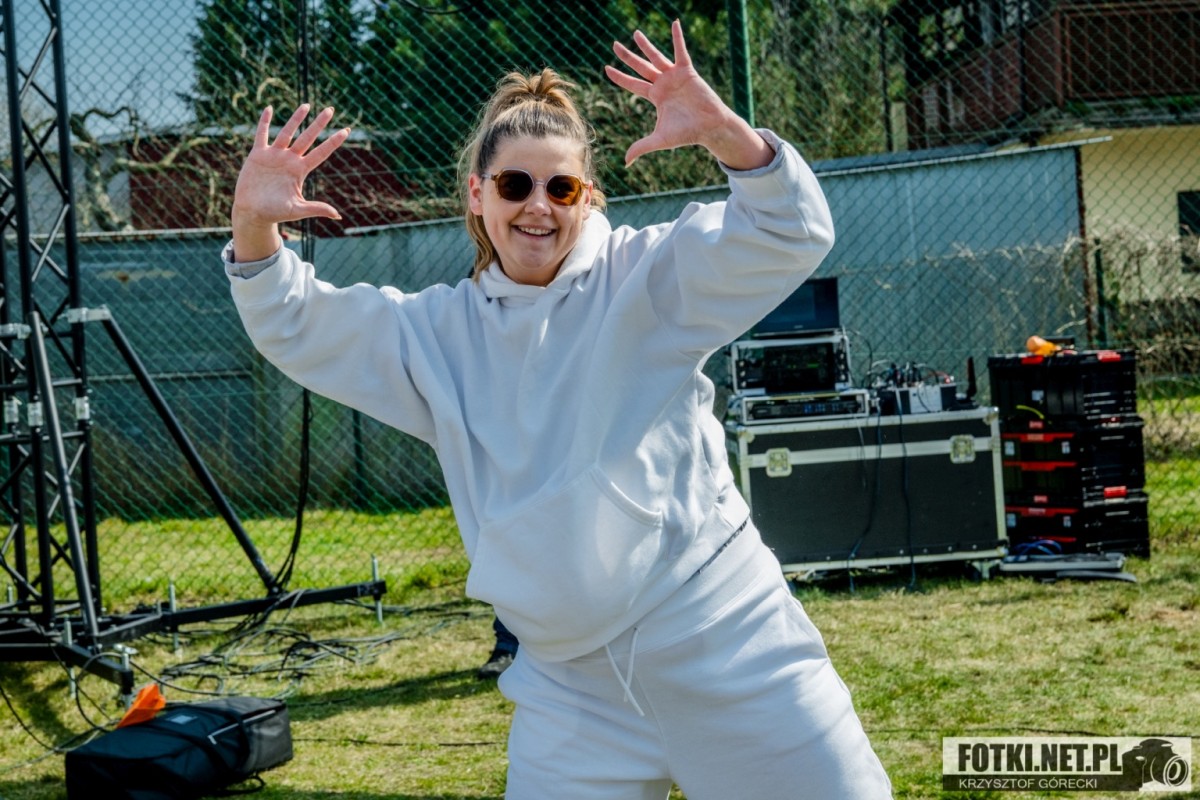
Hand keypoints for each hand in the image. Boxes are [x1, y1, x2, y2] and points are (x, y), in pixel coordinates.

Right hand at [231, 105, 349, 260]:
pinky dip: (264, 122)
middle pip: (308, 137)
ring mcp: (274, 155)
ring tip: (306, 105)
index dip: (333, 142)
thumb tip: (338, 215)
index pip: (321, 153)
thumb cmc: (275, 213)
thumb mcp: (298, 210)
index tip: (346, 130)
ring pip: (287, 132)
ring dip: (296, 118)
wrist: (252, 212)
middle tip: (330, 109)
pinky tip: (269, 108)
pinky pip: (262, 134)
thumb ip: (316, 208)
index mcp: (300, 171)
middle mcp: (290, 160)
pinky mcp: (258, 155)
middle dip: (319, 124)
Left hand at [605, 20, 771, 169]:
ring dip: (646, 45)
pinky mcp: (687, 71)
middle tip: (615, 44)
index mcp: (655, 97)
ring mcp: (674, 76)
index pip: (632, 84)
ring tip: (635, 33)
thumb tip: (625, 162)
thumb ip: (641, 147)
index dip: (619, 77)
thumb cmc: (687, 133)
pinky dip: (677, 38)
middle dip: (627, 56)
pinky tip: (674, 23)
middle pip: (640, 67)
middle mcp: (663, 84)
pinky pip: (680, 51)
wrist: (709, 128)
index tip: (606, 68)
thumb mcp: (660, 140)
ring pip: (656, 57)